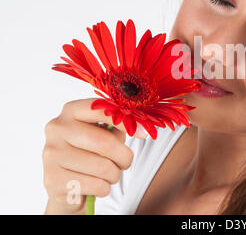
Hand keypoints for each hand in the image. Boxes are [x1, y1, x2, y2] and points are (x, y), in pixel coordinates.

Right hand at [42, 98, 140, 213]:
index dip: (127, 121)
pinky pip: (96, 185)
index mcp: (71, 110)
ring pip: (103, 167)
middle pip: (105, 142)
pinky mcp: (52, 179)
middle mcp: (57, 128)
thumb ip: (120, 126)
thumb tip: (143, 128)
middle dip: (124, 156)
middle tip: (126, 162)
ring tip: (110, 174)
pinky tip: (97, 185)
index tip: (144, 133)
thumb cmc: (91, 153)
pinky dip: (104, 188)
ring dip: (114, 174)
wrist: (68, 185)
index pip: (101, 109)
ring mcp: (51, 154)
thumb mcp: (104, 133)